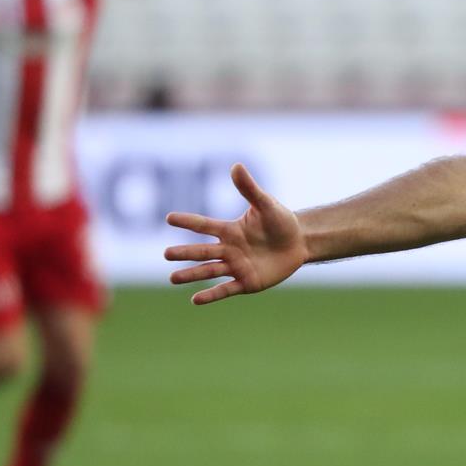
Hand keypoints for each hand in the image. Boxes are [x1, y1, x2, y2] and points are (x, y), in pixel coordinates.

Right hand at [164, 163, 307, 304]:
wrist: (299, 243)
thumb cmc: (281, 221)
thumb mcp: (267, 205)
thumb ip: (249, 189)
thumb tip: (236, 166)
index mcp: (230, 230)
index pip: (204, 225)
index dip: (188, 221)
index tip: (169, 218)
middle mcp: (228, 249)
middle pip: (203, 251)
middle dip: (185, 253)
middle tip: (166, 254)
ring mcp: (236, 266)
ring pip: (209, 271)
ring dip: (191, 274)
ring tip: (172, 278)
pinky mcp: (247, 282)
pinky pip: (226, 289)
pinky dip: (211, 295)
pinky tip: (195, 299)